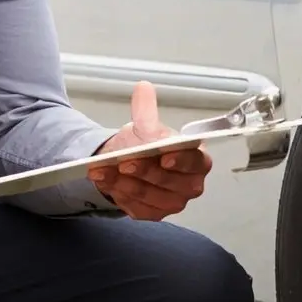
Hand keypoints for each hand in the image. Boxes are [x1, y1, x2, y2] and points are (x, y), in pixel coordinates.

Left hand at [86, 81, 211, 221]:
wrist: (128, 162)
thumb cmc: (146, 145)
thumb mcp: (145, 125)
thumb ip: (146, 110)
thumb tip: (143, 88)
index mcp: (197, 159)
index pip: (195, 162)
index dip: (180, 160)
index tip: (164, 157)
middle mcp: (190, 184)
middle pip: (170, 181)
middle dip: (145, 171)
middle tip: (124, 162)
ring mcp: (173, 202)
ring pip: (150, 195)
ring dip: (125, 182)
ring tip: (104, 170)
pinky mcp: (154, 213)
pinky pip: (137, 206)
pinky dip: (119, 193)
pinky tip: (106, 181)